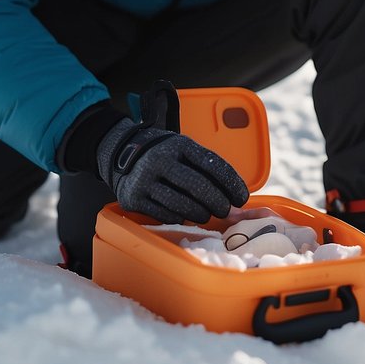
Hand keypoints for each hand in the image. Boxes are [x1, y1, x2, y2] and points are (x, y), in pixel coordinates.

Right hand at [96, 115, 248, 224]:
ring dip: (200, 213)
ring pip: (181, 204)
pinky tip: (185, 216)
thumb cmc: (165, 155)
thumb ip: (207, 169)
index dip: (230, 182)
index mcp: (179, 145)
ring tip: (207, 214)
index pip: (211, 164)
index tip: (242, 197)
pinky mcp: (133, 199)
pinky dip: (180, 218)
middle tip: (226, 210)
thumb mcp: (184, 151)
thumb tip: (235, 200)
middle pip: (197, 186)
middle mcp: (160, 160)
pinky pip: (164, 215)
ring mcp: (145, 180)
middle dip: (217, 202)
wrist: (122, 152)